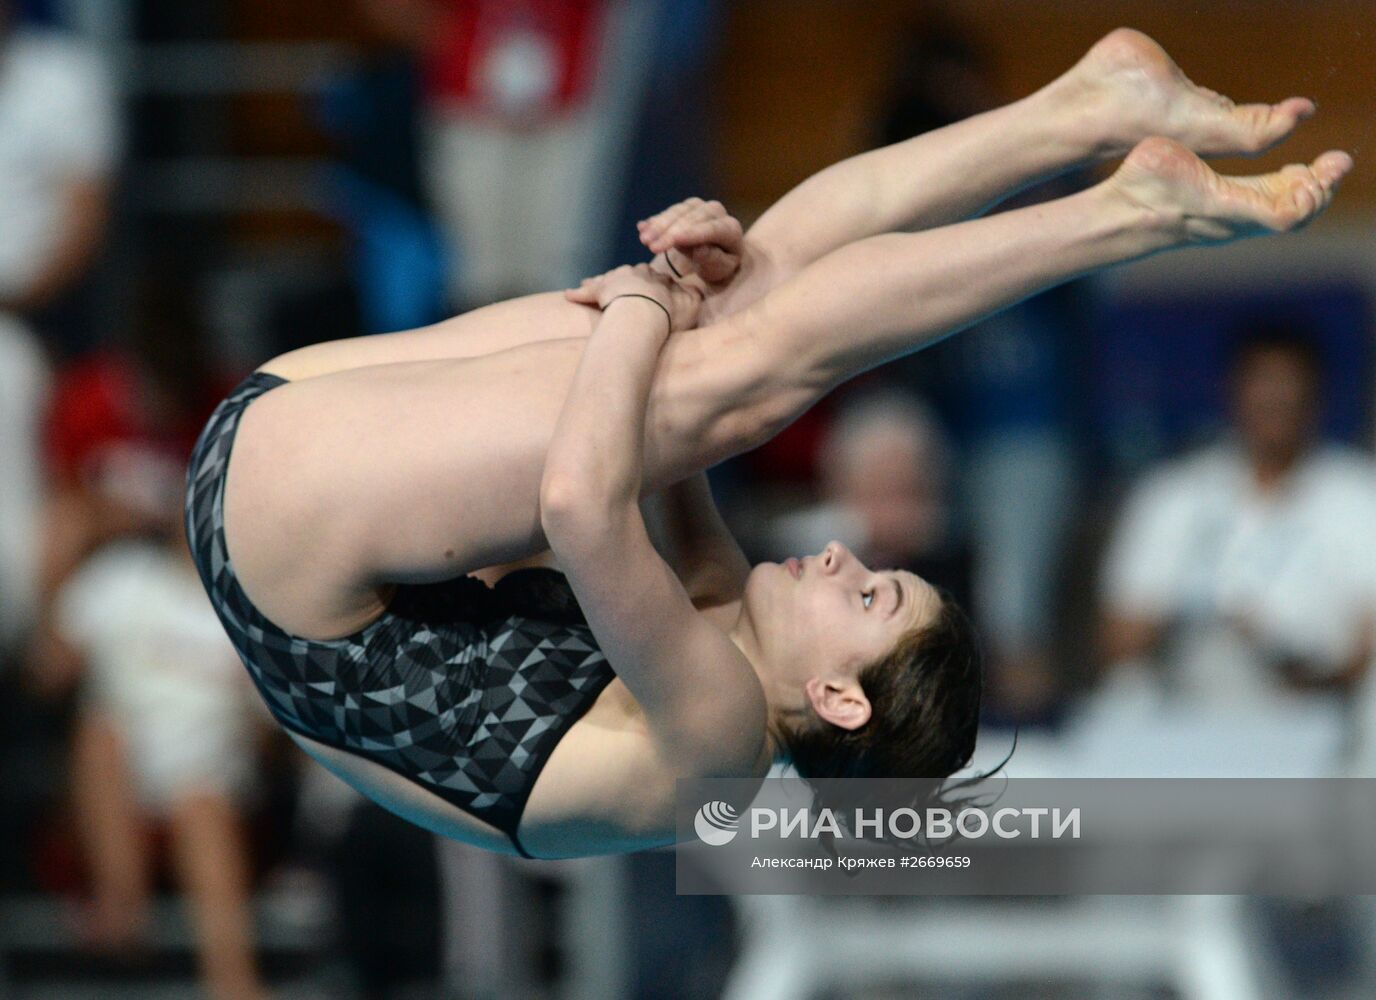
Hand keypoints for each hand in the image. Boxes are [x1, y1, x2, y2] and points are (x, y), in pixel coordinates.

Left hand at [564, 263, 701, 332]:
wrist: (643, 313)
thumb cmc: (668, 312)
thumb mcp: (691, 305)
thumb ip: (694, 296)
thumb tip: (697, 290)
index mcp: (658, 277)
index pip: (658, 278)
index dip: (657, 285)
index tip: (656, 291)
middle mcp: (637, 272)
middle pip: (632, 273)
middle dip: (630, 279)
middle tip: (627, 289)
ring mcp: (616, 279)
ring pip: (608, 278)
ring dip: (604, 283)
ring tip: (598, 287)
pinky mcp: (598, 290)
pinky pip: (586, 291)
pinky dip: (578, 292)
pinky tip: (569, 294)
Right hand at [638, 198, 743, 286]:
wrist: (717, 255)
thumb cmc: (719, 266)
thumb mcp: (719, 270)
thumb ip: (712, 259)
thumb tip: (700, 250)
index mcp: (730, 229)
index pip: (711, 229)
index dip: (692, 234)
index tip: (674, 240)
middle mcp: (716, 212)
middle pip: (691, 218)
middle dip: (669, 231)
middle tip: (650, 245)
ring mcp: (700, 206)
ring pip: (678, 211)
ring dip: (659, 224)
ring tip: (643, 239)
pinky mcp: (685, 206)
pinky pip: (669, 211)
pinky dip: (655, 220)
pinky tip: (642, 227)